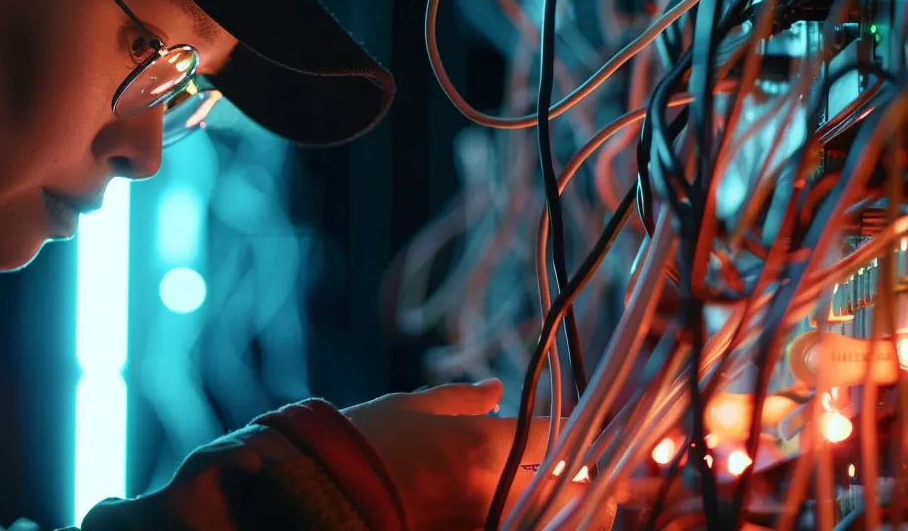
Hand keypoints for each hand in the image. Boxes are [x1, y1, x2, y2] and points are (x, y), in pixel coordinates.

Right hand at [343, 379, 603, 529]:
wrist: (321, 494)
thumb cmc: (363, 443)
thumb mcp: (412, 408)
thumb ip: (461, 400)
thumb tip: (495, 389)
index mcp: (486, 444)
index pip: (557, 433)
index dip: (576, 427)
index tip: (581, 425)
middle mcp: (495, 489)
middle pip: (572, 487)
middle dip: (583, 478)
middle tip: (586, 470)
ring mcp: (483, 523)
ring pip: (548, 517)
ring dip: (560, 506)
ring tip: (556, 496)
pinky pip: (511, 526)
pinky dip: (523, 519)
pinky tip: (522, 512)